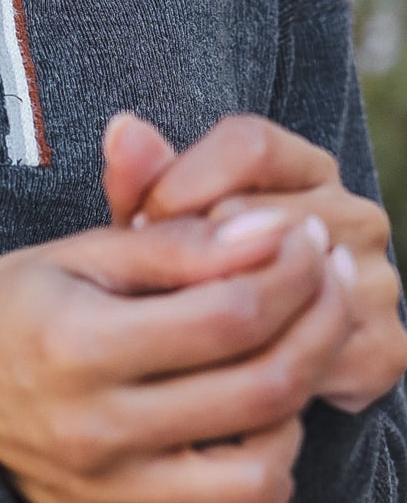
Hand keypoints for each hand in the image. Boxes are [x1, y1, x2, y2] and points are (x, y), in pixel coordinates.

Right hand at [0, 215, 351, 502]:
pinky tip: (260, 427)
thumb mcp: (77, 254)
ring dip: (297, 411)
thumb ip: (173, 243)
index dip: (288, 272)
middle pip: (259, 389)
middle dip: (319, 323)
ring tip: (287, 360)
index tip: (305, 238)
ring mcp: (112, 494)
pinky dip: (269, 480)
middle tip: (329, 281)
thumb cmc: (16, 311)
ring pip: (260, 476)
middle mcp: (96, 431)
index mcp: (78, 346)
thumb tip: (269, 233)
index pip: (226, 315)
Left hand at [103, 112, 406, 413]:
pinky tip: (219, 373)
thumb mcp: (159, 226)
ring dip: (228, 315)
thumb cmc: (188, 275)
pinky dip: (263, 370)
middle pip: (270, 217)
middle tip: (146, 286)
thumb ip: (142, 180)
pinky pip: (322, 357)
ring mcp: (376, 280)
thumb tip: (122, 129)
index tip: (137, 223)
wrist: (241, 358)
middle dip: (198, 255)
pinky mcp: (385, 348)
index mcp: (304, 167)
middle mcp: (354, 215)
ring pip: (297, 292)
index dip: (183, 182)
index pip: (250, 145)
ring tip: (176, 327)